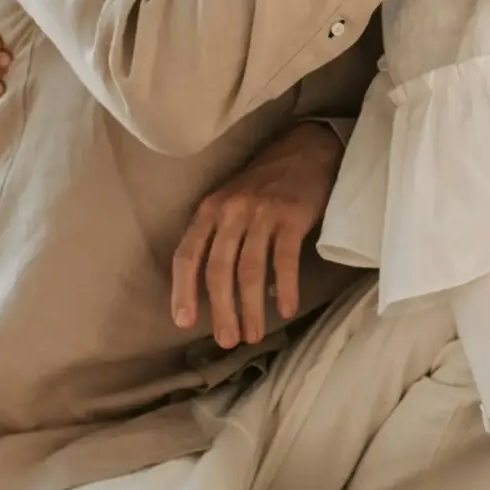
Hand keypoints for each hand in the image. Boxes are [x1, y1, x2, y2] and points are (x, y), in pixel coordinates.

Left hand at [170, 118, 343, 349]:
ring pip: (250, 270)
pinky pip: (284, 259)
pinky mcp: (291, 216)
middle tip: (227, 341)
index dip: (183, 290)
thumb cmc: (265, 183)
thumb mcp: (230, 202)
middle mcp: (230, 211)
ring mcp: (261, 213)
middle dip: (221, 310)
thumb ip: (218, 237)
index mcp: (209, 209)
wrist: (306, 148)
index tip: (184, 322)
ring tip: (253, 335)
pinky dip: (285, 287)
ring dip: (251, 308)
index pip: (187, 255)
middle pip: (219, 269)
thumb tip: (215, 290)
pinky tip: (286, 309)